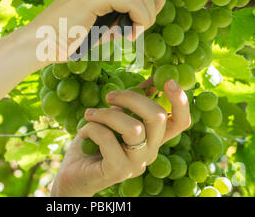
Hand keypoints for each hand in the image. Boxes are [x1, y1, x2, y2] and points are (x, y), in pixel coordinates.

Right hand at [29, 0, 172, 60]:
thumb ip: (117, 16)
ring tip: (138, 30)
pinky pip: (131, 0)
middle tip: (153, 17)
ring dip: (149, 11)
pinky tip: (130, 34)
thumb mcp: (96, 23)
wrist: (37, 44)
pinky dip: (140, 18)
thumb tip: (140, 18)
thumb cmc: (64, 38)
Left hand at [50, 79, 189, 196]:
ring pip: (133, 128)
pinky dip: (92, 127)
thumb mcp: (114, 118)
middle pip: (158, 117)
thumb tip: (151, 82)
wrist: (73, 174)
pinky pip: (107, 138)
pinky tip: (83, 132)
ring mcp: (137, 164)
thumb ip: (131, 104)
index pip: (180, 122)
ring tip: (90, 114)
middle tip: (108, 96)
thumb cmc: (93, 143)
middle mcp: (150, 151)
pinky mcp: (118, 171)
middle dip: (131, 98)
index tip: (168, 80)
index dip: (180, 101)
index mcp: (153, 138)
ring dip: (107, 114)